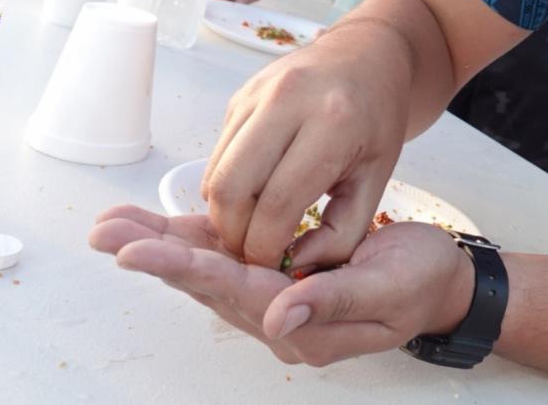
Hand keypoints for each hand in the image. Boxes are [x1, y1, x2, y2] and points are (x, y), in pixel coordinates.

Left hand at [89, 205, 474, 365]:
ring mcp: (275, 294)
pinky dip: (190, 236)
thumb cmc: (421, 280)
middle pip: (205, 280)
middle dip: (153, 252)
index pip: (233, 291)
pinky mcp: (278, 270)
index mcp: (303, 325)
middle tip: (105, 230)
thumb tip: (279, 314)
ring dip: (160, 243)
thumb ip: (334, 302)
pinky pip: (227, 253)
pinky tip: (159, 223)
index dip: (184, 267)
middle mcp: (278, 314)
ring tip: (113, 223)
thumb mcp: (388, 290)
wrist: (442, 278)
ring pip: (208, 265)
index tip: (138, 251)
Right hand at [201, 38, 409, 268]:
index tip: (273, 267)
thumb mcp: (378, 177)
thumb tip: (294, 265)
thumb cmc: (378, 117)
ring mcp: (256, 94)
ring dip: (224, 214)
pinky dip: (226, 187)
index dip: (266, 248)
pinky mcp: (238, 97)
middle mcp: (286, 100)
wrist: (368, 54)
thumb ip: (343, 232)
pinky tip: (252, 198)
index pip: (277, 203)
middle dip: (234, 235)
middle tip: (253, 254)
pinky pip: (217, 155)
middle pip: (231, 189)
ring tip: (252, 231)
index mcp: (331, 122)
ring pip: (216, 174)